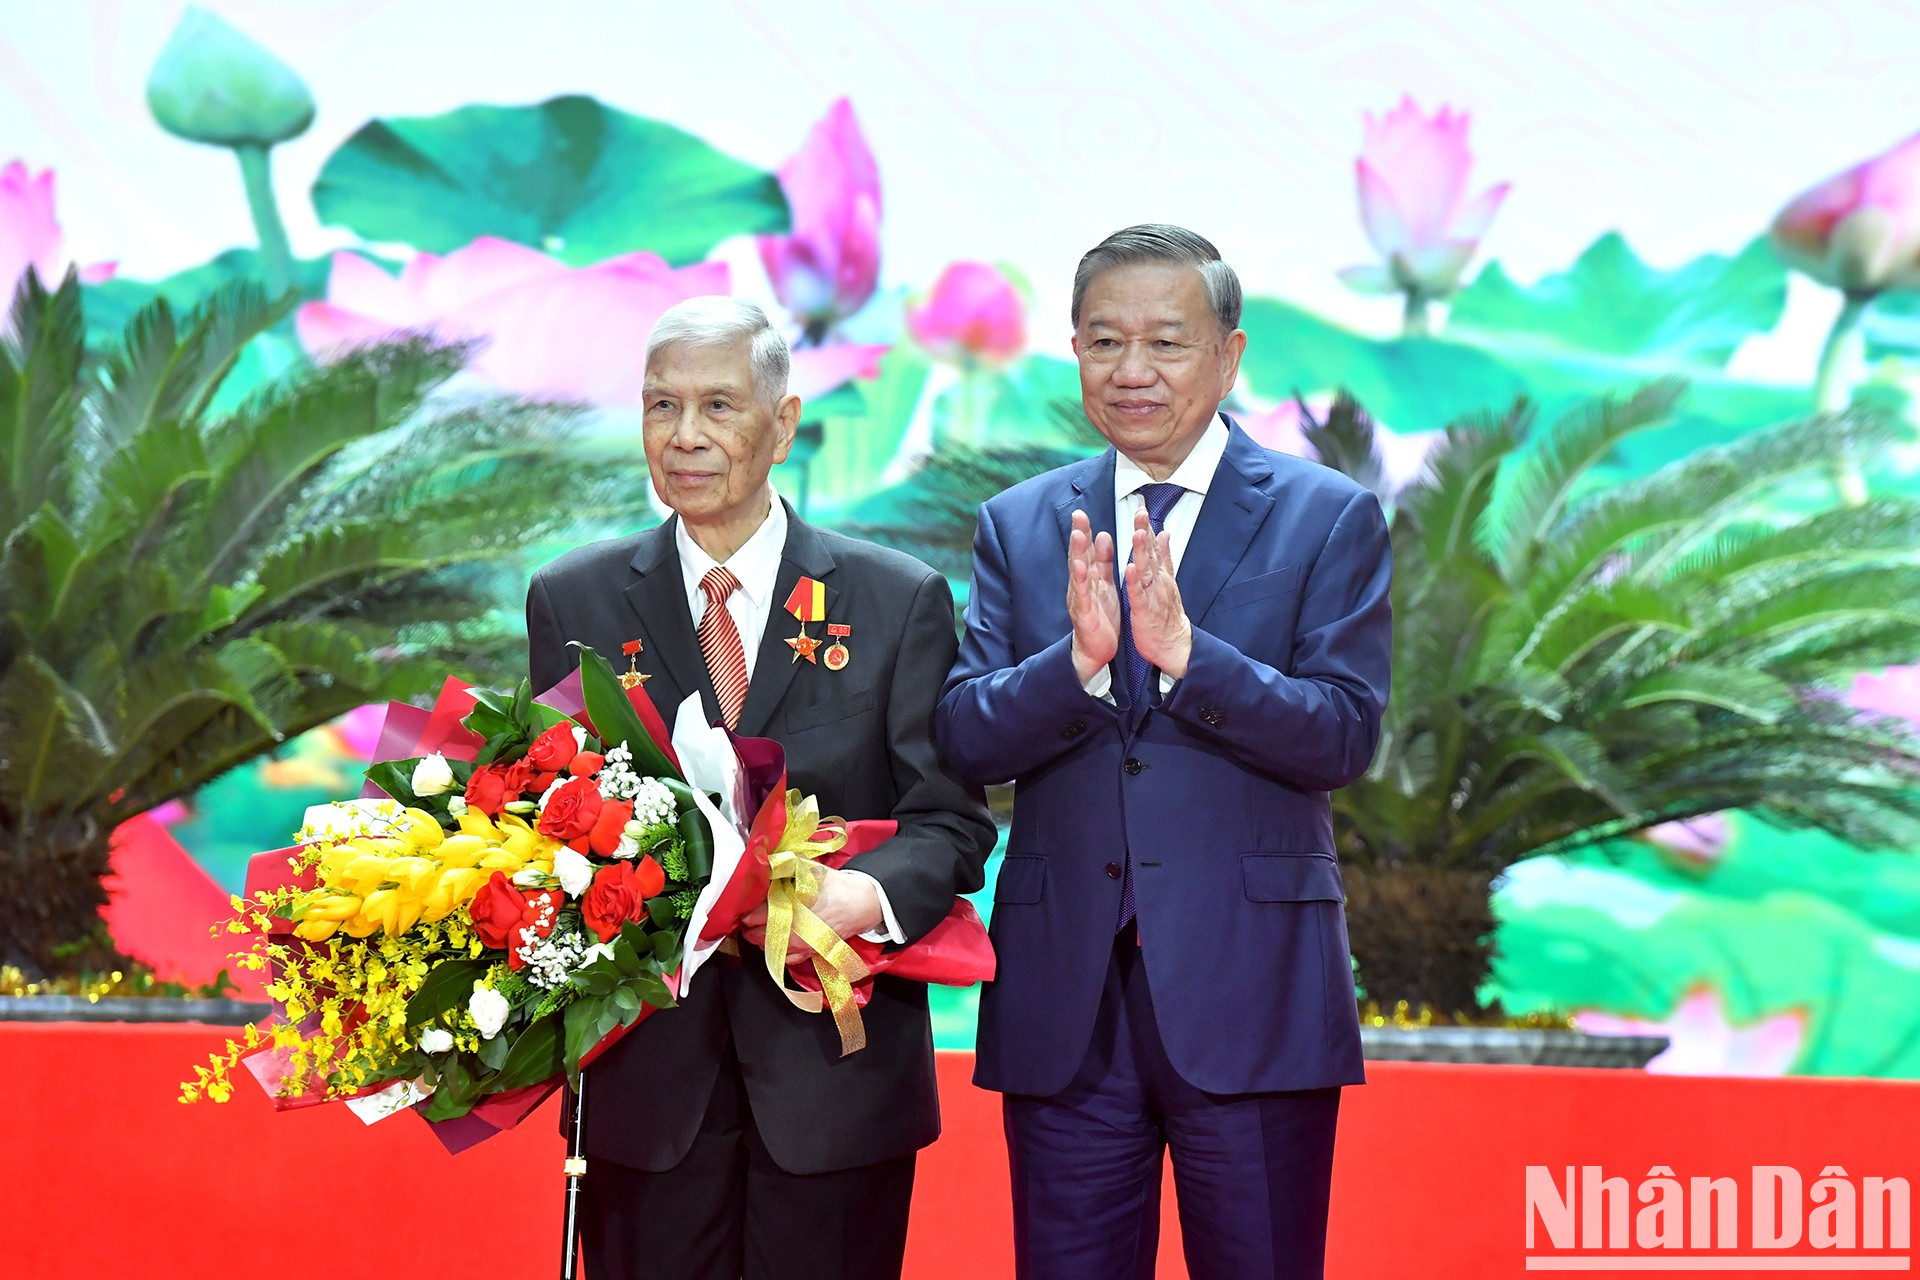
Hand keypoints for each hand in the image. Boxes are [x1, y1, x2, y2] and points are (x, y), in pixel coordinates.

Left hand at [738, 868, 882, 962]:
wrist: (860, 904)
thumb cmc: (834, 886)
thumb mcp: (808, 869)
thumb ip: (785, 864)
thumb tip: (766, 858)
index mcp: (785, 909)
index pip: (750, 916)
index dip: (745, 909)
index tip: (746, 903)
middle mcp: (789, 932)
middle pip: (754, 936)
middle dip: (750, 925)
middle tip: (751, 914)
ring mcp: (798, 946)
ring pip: (767, 948)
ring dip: (762, 938)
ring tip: (764, 925)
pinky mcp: (807, 953)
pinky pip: (783, 958)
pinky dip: (777, 949)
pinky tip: (780, 938)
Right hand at [1067, 509, 1120, 683]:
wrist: (1097, 650)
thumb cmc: (1101, 617)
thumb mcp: (1105, 585)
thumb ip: (1104, 562)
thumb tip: (1103, 536)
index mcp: (1091, 578)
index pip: (1087, 550)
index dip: (1085, 531)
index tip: (1083, 512)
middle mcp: (1082, 585)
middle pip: (1079, 556)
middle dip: (1079, 535)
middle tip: (1078, 516)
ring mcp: (1081, 598)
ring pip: (1078, 572)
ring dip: (1077, 553)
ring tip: (1077, 535)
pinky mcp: (1084, 613)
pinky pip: (1083, 595)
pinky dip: (1081, 580)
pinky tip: (1080, 567)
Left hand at [1124, 507, 1191, 679]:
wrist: (1173, 643)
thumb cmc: (1166, 612)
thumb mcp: (1167, 580)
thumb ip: (1165, 556)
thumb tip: (1164, 533)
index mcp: (1160, 574)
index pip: (1153, 547)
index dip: (1147, 528)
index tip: (1141, 508)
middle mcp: (1158, 581)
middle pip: (1151, 553)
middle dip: (1145, 532)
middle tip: (1140, 512)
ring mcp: (1152, 595)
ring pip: (1146, 570)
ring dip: (1141, 552)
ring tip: (1136, 534)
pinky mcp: (1144, 610)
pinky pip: (1139, 594)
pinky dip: (1135, 582)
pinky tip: (1130, 568)